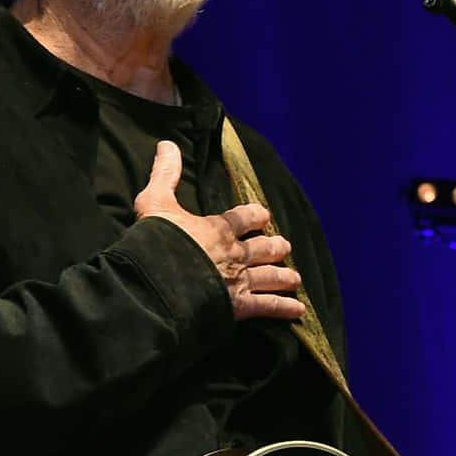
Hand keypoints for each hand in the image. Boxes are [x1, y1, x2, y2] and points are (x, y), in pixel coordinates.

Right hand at [134, 140, 305, 320]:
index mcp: (218, 229)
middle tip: (284, 246)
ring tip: (296, 279)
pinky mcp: (238, 306)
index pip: (244, 217)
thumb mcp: (155, 203)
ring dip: (284, 277)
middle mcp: (235, 254)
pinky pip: (268, 307)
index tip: (264, 215)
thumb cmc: (156, 242)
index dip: (255, 215)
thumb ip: (164, 175)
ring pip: (270, 276)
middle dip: (276, 246)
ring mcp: (239, 281)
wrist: (157, 283)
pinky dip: (284, 308)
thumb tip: (166, 144)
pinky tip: (299, 311)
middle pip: (264, 248)